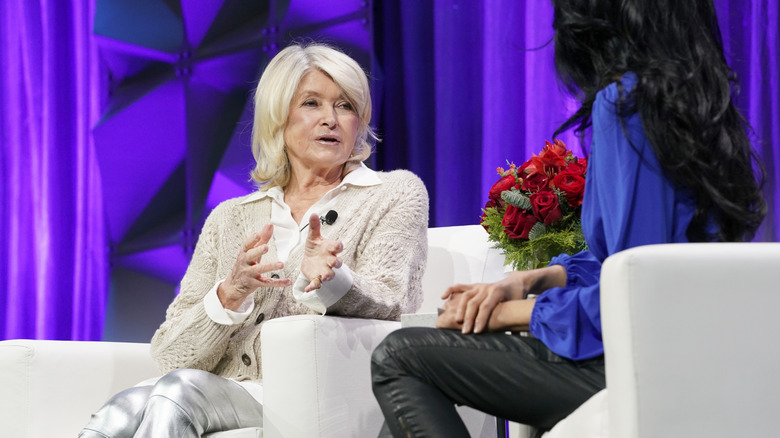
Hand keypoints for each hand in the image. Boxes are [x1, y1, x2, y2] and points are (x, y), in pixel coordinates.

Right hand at [219, 223, 291, 309]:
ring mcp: (248, 274)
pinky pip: (266, 283)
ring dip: (270, 266)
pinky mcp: (254, 284)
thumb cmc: (246, 265)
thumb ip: (262, 239)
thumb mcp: (252, 252)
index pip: (246, 245)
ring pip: (259, 270)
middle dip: (257, 251)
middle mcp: (244, 263)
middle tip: (266, 247)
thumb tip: (270, 224)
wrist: (234, 286)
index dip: (251, 240)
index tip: (257, 234)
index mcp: (244, 253)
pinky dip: (278, 282)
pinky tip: (288, 281)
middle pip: (250, 256)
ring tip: (281, 264)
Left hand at [300, 213, 343, 291]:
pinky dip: (313, 287)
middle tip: (334, 263)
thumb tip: (313, 213)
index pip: (337, 247)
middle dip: (336, 263)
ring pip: (330, 274)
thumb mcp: (313, 237)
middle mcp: (329, 260)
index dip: (338, 246)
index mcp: (329, 249)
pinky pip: (316, 284)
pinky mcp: (317, 278)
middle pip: (337, 263)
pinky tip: (307, 289)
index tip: (339, 246)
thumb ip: (314, 226)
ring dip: (328, 276)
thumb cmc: (315, 247)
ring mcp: (324, 270)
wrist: (310, 260)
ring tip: (325, 277)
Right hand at [437, 266, 567, 333]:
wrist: (516, 282)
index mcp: (498, 293)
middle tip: (465, 332)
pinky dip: (450, 290)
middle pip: (474, 303)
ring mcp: (479, 286)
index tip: (476, 332)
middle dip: (468, 318)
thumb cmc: (517, 297)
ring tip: (455, 321)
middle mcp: (487, 288)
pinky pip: (460, 286)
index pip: (487, 307)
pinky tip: (443, 297)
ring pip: (465, 296)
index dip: (481, 319)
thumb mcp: (518, 307)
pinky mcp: (474, 285)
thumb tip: (515, 338)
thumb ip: (515, 320)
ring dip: (459, 309)